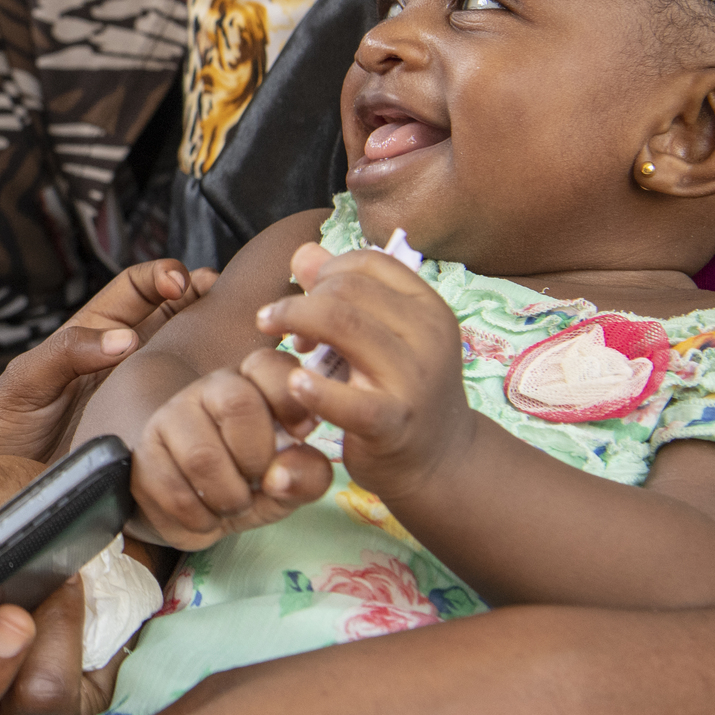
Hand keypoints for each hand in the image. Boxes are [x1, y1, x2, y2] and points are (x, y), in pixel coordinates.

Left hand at [0, 261, 213, 464]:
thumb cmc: (6, 425)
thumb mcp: (26, 380)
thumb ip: (68, 352)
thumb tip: (125, 340)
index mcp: (94, 335)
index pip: (136, 289)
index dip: (162, 276)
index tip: (182, 282)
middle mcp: (124, 360)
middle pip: (176, 316)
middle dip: (203, 300)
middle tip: (225, 300)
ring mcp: (141, 395)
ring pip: (189, 360)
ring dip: (216, 346)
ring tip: (241, 340)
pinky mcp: (152, 432)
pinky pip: (185, 410)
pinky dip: (209, 398)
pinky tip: (227, 397)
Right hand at [129, 358, 333, 548]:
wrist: (197, 511)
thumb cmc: (253, 483)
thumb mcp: (292, 481)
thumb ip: (307, 473)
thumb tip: (281, 476)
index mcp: (254, 383)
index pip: (269, 365)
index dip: (290, 399)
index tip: (301, 433)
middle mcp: (210, 388)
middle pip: (237, 403)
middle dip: (257, 457)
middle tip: (260, 481)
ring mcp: (171, 416)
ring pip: (202, 456)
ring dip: (229, 497)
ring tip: (234, 504)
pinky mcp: (144, 453)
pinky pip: (174, 490)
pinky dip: (200, 517)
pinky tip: (206, 515)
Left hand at [257, 240, 470, 501]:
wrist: (439, 461)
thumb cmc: (400, 390)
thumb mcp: (381, 336)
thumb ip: (343, 293)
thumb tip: (302, 253)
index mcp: (428, 307)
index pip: (368, 263)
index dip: (325, 273)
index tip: (304, 297)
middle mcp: (429, 335)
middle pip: (348, 289)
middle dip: (301, 300)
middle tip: (276, 323)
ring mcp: (414, 379)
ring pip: (343, 325)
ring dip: (296, 326)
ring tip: (283, 347)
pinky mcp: (393, 422)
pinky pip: (347, 399)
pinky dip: (313, 388)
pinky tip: (294, 384)